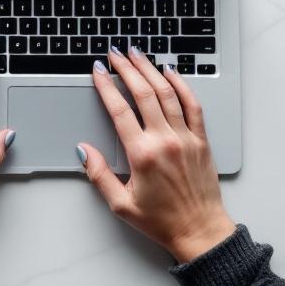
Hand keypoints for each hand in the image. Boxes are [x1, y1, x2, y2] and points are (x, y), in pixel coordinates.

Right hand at [80, 46, 235, 262]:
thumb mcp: (121, 204)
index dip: (106, 86)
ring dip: (150, 69)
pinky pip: (192, 104)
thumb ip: (99, 174)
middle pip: (144, 93)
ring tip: (137, 54)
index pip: (120, 110)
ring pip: (167, 93)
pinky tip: (171, 72)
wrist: (200, 231)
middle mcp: (165, 141)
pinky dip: (182, 84)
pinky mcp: (201, 140)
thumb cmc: (162, 222)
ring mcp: (186, 137)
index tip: (98, 71)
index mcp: (142, 155)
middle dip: (126, 68)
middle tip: (114, 53)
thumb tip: (83, 150)